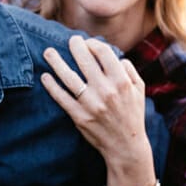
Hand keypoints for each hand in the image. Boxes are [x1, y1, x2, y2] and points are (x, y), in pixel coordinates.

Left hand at [41, 36, 149, 168]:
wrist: (126, 146)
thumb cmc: (133, 115)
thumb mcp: (139, 90)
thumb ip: (129, 69)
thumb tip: (115, 56)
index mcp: (121, 82)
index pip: (103, 53)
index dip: (93, 43)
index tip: (87, 42)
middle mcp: (105, 91)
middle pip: (84, 60)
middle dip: (74, 45)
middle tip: (69, 40)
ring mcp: (91, 104)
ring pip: (69, 77)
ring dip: (56, 62)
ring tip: (48, 52)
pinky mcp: (79, 116)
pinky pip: (62, 98)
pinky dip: (52, 86)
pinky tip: (45, 77)